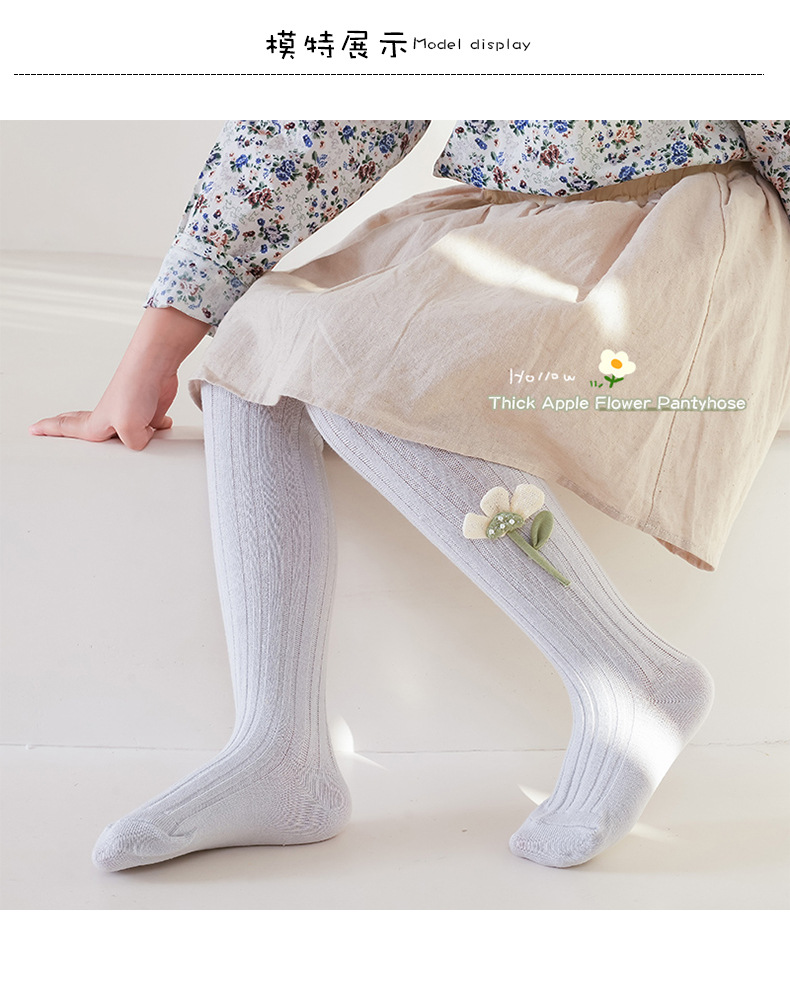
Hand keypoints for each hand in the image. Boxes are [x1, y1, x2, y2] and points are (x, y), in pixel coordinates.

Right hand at [29, 368, 177, 450]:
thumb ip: (134, 445)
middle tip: (53, 430)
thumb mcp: (129, 430)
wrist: (156, 366)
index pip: (67, 428)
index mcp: (96, 423)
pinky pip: (152, 427)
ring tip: (110, 444)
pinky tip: (162, 427)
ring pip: (124, 433)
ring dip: (121, 439)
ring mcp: (130, 414)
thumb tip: (145, 442)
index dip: (49, 430)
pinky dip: (157, 429)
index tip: (33, 429)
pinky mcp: (149, 411)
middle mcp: (111, 418)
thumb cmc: (134, 388)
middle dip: (71, 431)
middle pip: (87, 428)